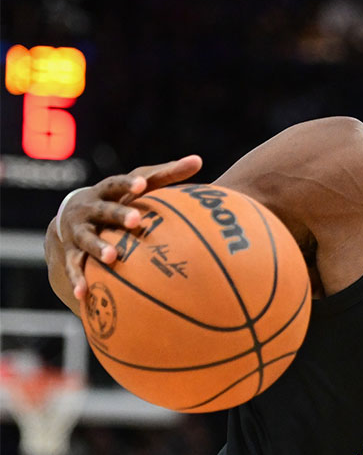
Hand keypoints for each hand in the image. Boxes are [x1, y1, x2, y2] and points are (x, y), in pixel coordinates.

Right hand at [56, 155, 202, 299]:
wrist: (70, 217)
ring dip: (98, 247)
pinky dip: (77, 280)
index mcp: (106, 191)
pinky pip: (74, 267)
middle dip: (118, 214)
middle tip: (135, 220)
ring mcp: (78, 231)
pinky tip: (83, 294)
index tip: (143, 184)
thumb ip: (166, 174)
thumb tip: (198, 160)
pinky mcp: (71, 252)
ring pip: (87, 239)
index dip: (129, 183)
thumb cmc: (118, 198)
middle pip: (103, 210)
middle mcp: (88, 209)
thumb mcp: (138, 183)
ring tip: (112, 258)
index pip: (117, 183)